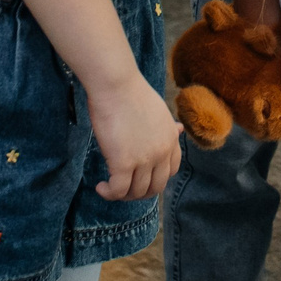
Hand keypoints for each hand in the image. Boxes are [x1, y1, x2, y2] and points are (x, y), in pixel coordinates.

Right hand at [88, 79, 183, 202]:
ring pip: (137, 192)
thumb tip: (179, 130)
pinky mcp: (124, 163)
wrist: (117, 85)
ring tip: (110, 187)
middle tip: (124, 188)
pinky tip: (101, 187)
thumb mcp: (159, 110)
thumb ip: (166, 126)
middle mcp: (162, 152)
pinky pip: (118, 190)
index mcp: (171, 139)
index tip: (142, 177)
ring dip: (123, 195)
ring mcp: (145, 159)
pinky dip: (109, 193)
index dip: (156, 178)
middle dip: (140, 192)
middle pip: (156, 187)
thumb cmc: (131, 93)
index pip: (172, 171)